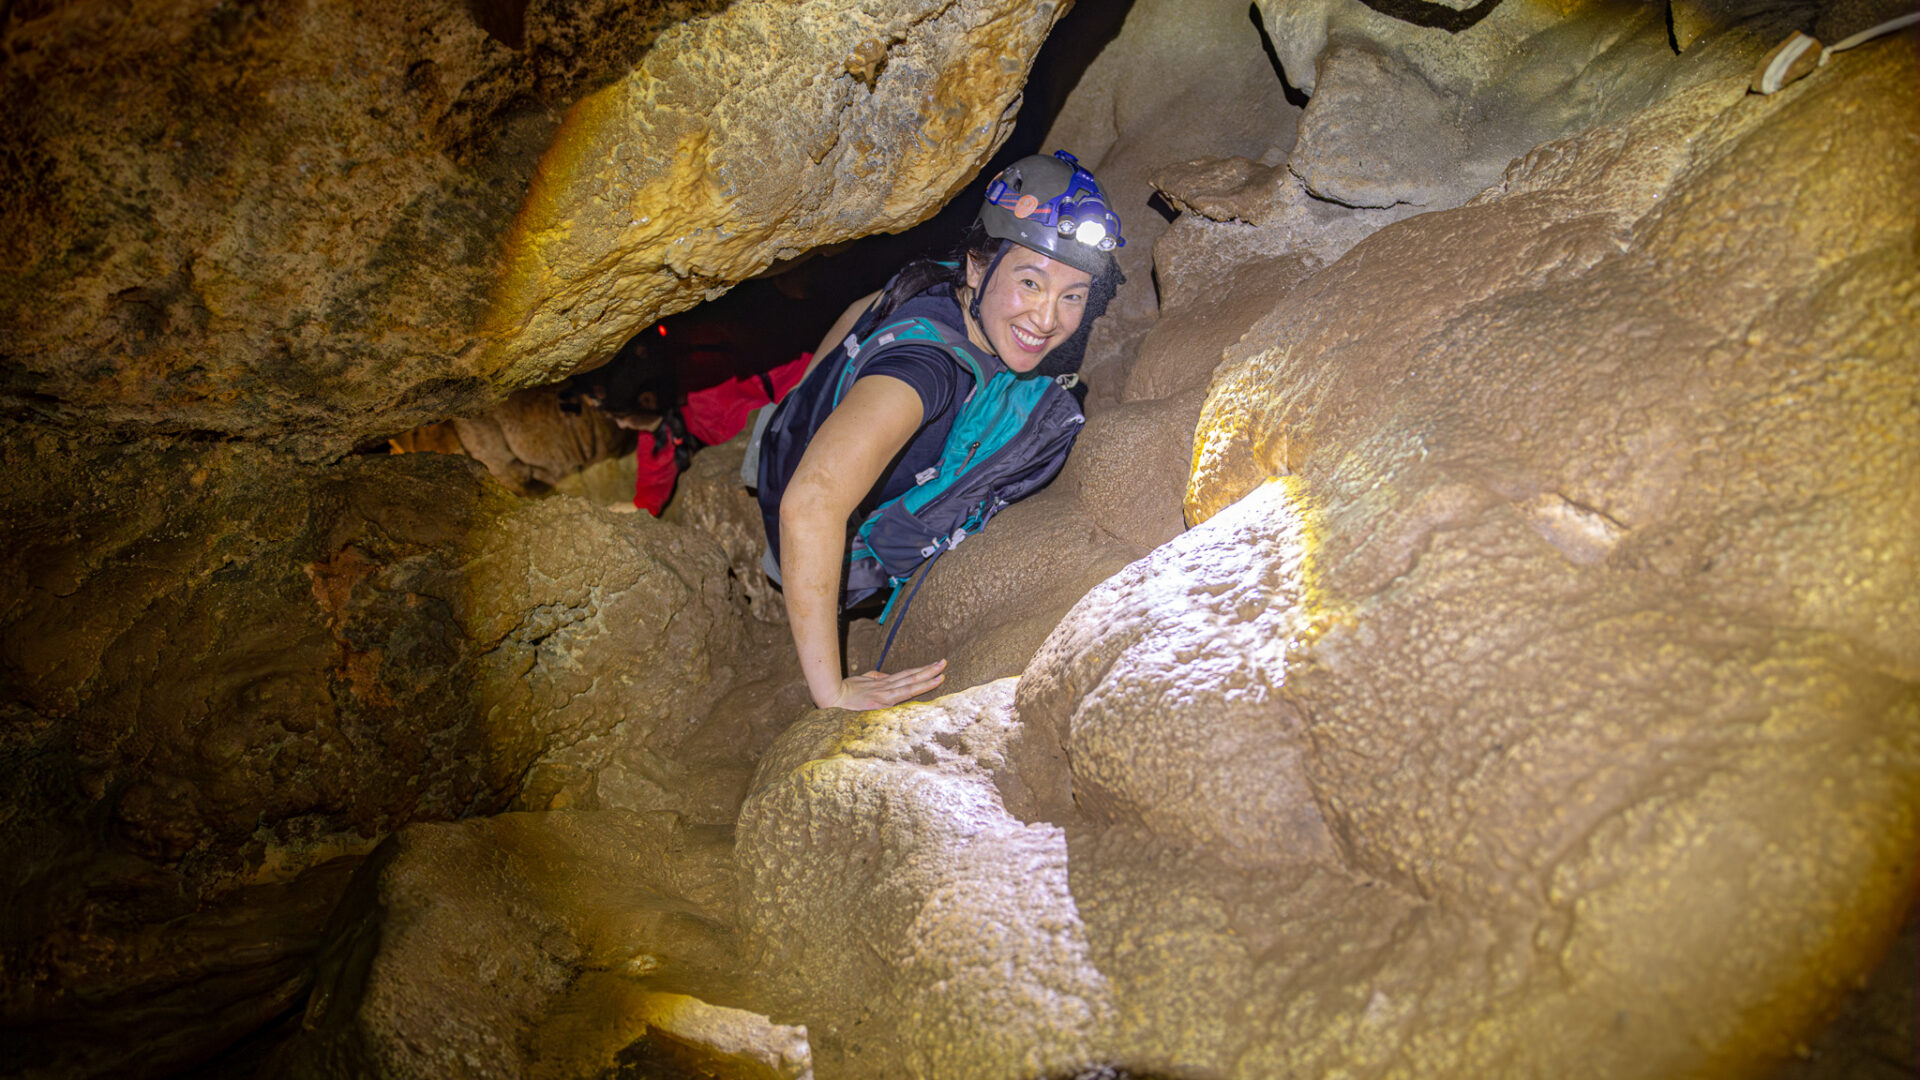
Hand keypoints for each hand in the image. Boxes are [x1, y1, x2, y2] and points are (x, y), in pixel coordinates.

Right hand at [821, 659, 947, 710]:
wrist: (831, 697)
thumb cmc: (845, 692)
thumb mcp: (862, 680)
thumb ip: (876, 677)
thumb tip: (888, 677)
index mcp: (882, 683)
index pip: (907, 676)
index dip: (922, 671)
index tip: (936, 666)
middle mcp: (886, 687)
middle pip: (912, 677)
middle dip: (929, 671)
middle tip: (945, 663)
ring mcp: (884, 695)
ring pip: (910, 684)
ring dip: (927, 679)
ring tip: (942, 673)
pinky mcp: (881, 702)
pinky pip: (903, 694)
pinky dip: (916, 689)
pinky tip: (928, 685)